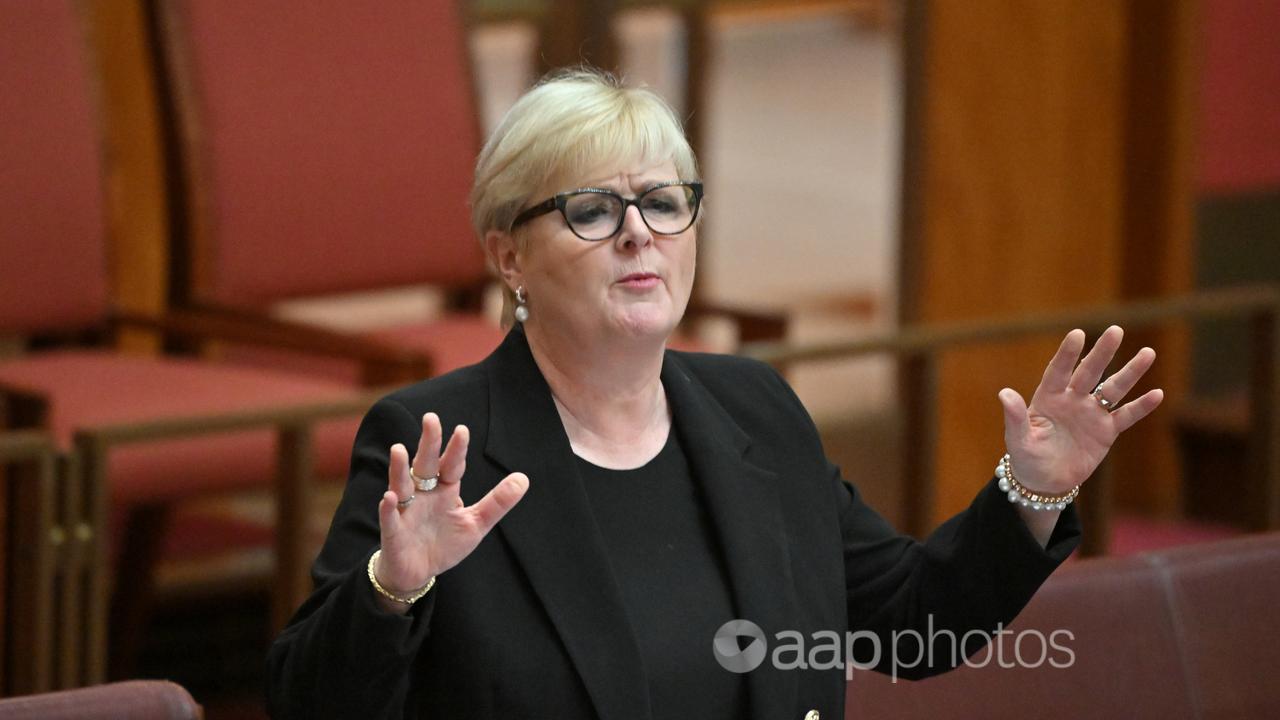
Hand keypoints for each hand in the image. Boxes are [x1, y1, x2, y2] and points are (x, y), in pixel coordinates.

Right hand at [373, 412, 528, 605]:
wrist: (417, 573)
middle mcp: (423, 495)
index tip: (462, 430)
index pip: (452, 465)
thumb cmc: (444, 544)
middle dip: (429, 443)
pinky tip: (390, 497)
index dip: (456, 449)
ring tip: (399, 450)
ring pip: (402, 484)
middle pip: (425, 465)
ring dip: (400, 469)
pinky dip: (388, 508)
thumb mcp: (476, 523)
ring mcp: (406, 511)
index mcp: (444, 491)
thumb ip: (497, 502)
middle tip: (431, 418)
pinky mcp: (393, 532)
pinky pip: (390, 518)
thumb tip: (523, 478)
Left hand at [998, 326, 1163, 493]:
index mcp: (1048, 397)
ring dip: (1130, 372)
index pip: (1058, 371)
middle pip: (1090, 373)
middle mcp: (1072, 400)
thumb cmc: (1026, 456)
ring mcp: (1091, 413)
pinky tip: (1157, 393)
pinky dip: (1141, 407)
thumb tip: (1004, 393)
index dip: (1067, 354)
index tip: (1077, 334)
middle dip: (1102, 353)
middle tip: (1116, 330)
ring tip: (1148, 353)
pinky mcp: (1106, 431)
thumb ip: (1015, 417)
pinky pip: (1125, 416)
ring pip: (1113, 389)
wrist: (1045, 481)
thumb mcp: (1017, 439)